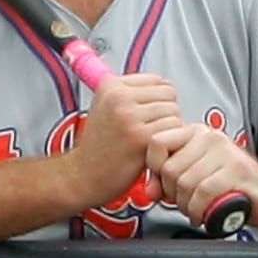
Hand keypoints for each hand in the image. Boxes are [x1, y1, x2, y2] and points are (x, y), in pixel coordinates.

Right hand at [68, 73, 182, 208]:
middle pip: (169, 94)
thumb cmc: (99, 146)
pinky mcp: (140, 136)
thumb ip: (133, 93)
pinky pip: (175, 130)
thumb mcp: (106, 107)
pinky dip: (170, 142)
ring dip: (169, 129)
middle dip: (166, 113)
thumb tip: (165, 85)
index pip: (158, 80)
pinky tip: (153, 150)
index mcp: (111, 86)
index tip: (146, 115)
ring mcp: (129, 116)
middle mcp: (119, 97)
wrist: (83, 176)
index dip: (158, 99)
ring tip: (148, 141)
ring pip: (174, 112)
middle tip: (149, 130)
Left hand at [146, 122, 257, 230]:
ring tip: (197, 209)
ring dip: (186, 205)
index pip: (157, 142)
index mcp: (197, 133)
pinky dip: (199, 209)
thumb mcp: (193, 178)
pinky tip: (204, 214)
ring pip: (185, 182)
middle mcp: (211, 137)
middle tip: (186, 202)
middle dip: (172, 194)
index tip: (165, 184)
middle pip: (169, 168)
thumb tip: (150, 190)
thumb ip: (168, 179)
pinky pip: (203, 192)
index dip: (154, 169)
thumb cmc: (230, 188)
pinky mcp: (238, 170)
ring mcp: (227, 152)